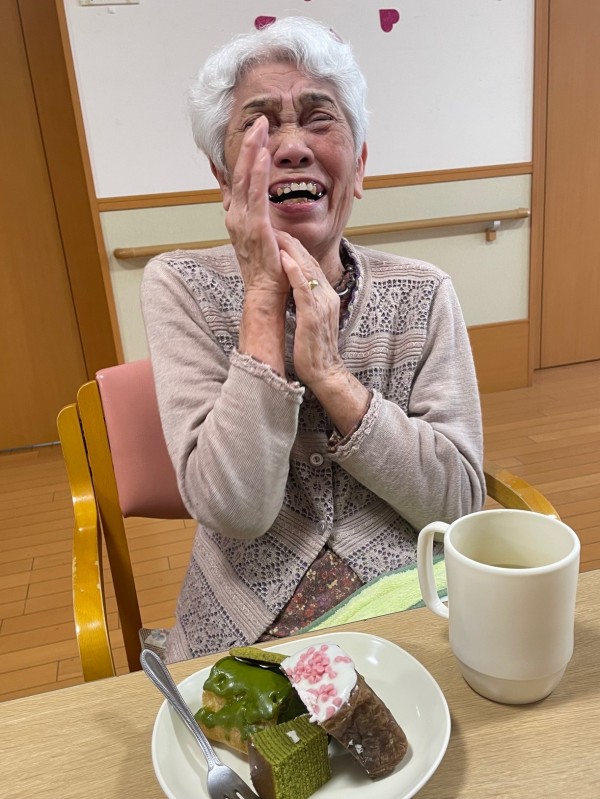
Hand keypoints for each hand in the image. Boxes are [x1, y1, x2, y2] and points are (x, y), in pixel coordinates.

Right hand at [225, 116, 288, 298]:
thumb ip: (264, 221)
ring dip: (253, 150)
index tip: (255, 135)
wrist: (265, 293)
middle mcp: (236, 216)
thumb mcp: (265, 239)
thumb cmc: (269, 270)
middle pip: (241, 173)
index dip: (247, 156)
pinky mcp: (256, 226)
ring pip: (246, 178)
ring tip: (260, 127)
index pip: (241, 181)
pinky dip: (259, 172)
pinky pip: (257, 194)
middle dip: (249, 145)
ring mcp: (243, 221)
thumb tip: (268, 210)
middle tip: (258, 121)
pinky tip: (264, 154)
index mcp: (239, 218)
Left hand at [278, 231, 342, 385]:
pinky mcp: (313, 316)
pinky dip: (294, 272)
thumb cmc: (314, 349)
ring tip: (278, 235)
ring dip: (292, 251)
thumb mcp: (311, 318)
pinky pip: (303, 289)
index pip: (312, 266)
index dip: (297, 249)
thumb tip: (296, 289)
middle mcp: (326, 296)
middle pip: (311, 262)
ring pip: (308, 271)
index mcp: (326, 296)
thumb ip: (307, 301)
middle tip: (277, 227)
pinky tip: (285, 259)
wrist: (325, 372)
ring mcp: (321, 305)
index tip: (282, 236)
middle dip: (293, 244)